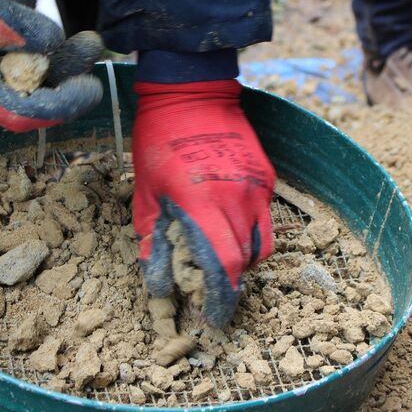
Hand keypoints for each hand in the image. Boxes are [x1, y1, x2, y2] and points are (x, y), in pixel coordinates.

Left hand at [133, 80, 275, 326]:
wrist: (192, 94)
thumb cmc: (159, 142)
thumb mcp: (145, 194)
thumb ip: (153, 241)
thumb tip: (160, 283)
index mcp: (201, 204)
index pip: (222, 267)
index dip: (219, 299)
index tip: (212, 318)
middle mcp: (237, 198)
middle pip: (243, 262)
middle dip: (228, 284)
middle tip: (209, 291)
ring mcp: (256, 188)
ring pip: (260, 246)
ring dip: (240, 261)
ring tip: (218, 259)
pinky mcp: (266, 179)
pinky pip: (264, 221)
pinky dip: (248, 234)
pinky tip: (227, 225)